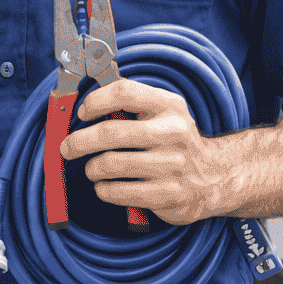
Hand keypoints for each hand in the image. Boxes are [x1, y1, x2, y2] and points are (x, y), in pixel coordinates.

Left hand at [59, 79, 225, 224]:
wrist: (214, 176)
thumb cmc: (177, 142)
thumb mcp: (165, 112)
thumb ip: (133, 102)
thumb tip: (94, 89)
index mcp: (169, 106)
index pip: (124, 92)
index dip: (96, 101)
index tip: (83, 112)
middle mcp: (172, 133)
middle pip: (110, 132)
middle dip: (79, 141)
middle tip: (68, 147)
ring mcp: (171, 165)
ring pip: (110, 164)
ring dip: (92, 168)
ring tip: (93, 169)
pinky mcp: (167, 194)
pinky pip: (120, 192)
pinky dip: (104, 190)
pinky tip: (105, 186)